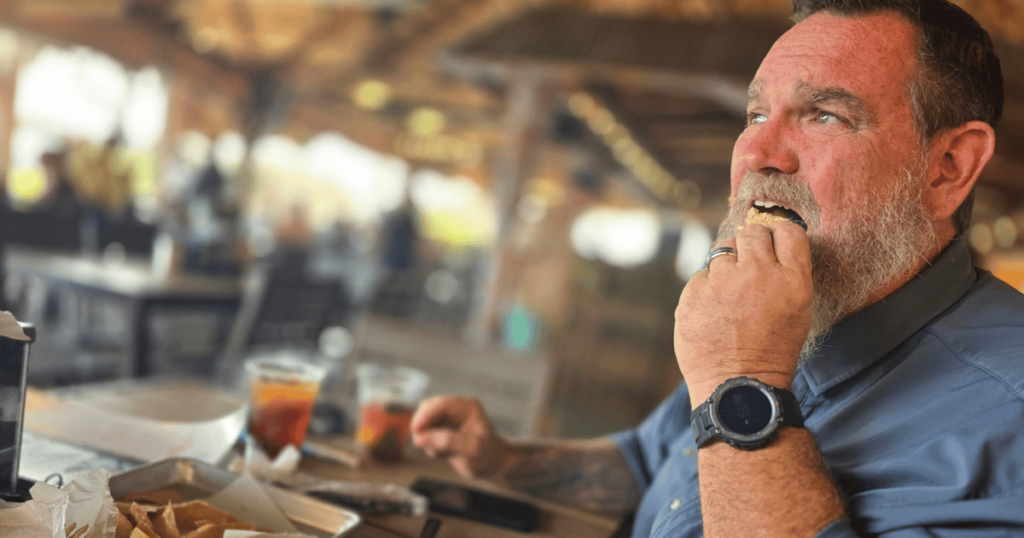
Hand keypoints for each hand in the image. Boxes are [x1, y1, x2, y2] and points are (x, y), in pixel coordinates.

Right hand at [411, 396, 512, 478]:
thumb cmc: (488, 456)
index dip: (425, 415)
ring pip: (424, 422)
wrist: (492, 466)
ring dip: (427, 439)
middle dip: (424, 428)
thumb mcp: (472, 450)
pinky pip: (425, 434)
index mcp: (468, 406)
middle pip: (427, 409)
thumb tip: (419, 438)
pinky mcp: (441, 429)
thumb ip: (448, 442)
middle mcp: (456, 409)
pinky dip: (429, 445)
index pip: (440, 404)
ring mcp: (448, 418)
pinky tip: (444, 454)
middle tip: (426, 447)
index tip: (415, 430)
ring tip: (444, 454)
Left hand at [674, 222, 812, 405]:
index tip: (773, 244)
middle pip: (752, 232)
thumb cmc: (772, 351)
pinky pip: (701, 275)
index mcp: (792, 279)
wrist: (738, 386)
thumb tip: (767, 246)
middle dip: (751, 243)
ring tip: (730, 295)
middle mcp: (758, 273)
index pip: (788, 231)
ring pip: (722, 250)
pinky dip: (706, 289)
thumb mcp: (797, 311)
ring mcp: (723, 282)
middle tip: (748, 264)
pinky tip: (713, 313)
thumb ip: (785, 274)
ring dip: (727, 265)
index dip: (779, 235)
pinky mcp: (694, 293)